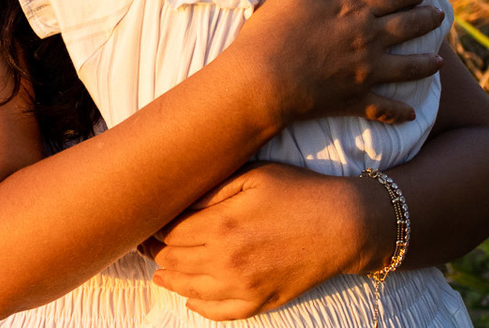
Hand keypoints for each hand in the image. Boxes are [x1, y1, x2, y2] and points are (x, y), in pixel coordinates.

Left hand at [141, 163, 382, 319]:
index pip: (169, 233)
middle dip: (156, 252)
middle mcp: (226, 260)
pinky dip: (198, 306)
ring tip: (159, 271)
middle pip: (174, 261)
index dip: (154, 228)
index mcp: (221, 224)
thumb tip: (178, 201)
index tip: (147, 221)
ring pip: (189, 289)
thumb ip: (212, 190)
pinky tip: (190, 297)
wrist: (343, 225)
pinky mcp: (259, 302)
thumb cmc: (299, 191)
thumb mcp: (253, 176)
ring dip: (169, 279)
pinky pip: (218, 313)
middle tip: (145, 245)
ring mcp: (242, 285)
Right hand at [237, 0, 444, 124]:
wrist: (261, 81)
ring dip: (427, 63)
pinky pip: (386, 108)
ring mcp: (367, 72)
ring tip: (440, 61)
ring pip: (409, 67)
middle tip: (439, 17)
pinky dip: (400, 112)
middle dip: (427, 20)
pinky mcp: (357, 100)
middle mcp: (368, 38)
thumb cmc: (269, 32)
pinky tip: (411, 114)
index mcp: (353, 8)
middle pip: (408, 26)